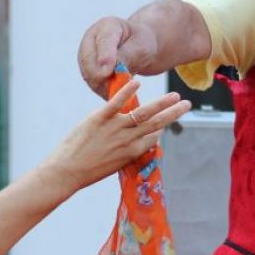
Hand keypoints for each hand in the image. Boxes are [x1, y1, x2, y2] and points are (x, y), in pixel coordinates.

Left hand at [43, 79, 190, 192]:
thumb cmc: (87, 172)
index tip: (165, 122)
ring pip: (144, 113)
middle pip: (157, 123)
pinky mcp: (99, 118)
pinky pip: (117, 103)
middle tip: (188, 104)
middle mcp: (128, 139)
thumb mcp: (114, 165)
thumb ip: (126, 152)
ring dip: (162, 103)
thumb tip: (135, 144)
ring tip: (175, 95)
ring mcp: (115, 128)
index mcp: (132, 152)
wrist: (66, 172)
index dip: (161, 129)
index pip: (154, 137)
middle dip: (174, 113)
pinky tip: (137, 82)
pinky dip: (127, 92)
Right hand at [78, 16, 157, 94]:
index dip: (105, 57)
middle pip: (89, 61)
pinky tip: (120, 98)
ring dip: (105, 88)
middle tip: (118, 91)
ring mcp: (86, 56)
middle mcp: (91, 40)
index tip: (108, 72)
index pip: (104, 41)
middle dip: (101, 78)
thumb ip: (126, 55)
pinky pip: (94, 85)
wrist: (136, 47)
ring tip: (123, 96)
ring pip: (89, 76)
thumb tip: (108, 70)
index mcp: (107, 26)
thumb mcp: (141, 46)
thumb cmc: (141, 43)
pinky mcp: (88, 72)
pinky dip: (106, 93)